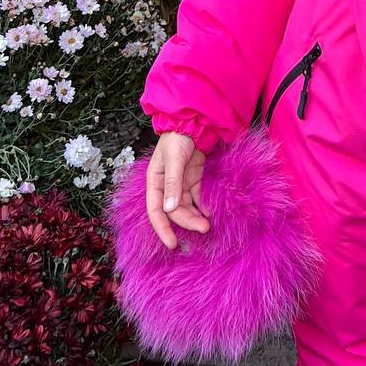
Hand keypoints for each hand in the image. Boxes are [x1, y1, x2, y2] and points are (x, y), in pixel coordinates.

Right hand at [146, 131, 209, 248]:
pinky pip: (197, 197)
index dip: (162, 228)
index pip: (155, 211)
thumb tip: (169, 209)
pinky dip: (202, 205)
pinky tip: (210, 212)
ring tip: (208, 224)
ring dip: (195, 216)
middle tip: (204, 229)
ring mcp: (181, 183)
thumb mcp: (173, 158)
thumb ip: (172, 183)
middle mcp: (166, 186)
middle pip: (174, 211)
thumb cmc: (177, 138)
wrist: (192, 121)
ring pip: (186, 206)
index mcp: (155, 182)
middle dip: (187, 222)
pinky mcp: (194, 178)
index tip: (172, 243)